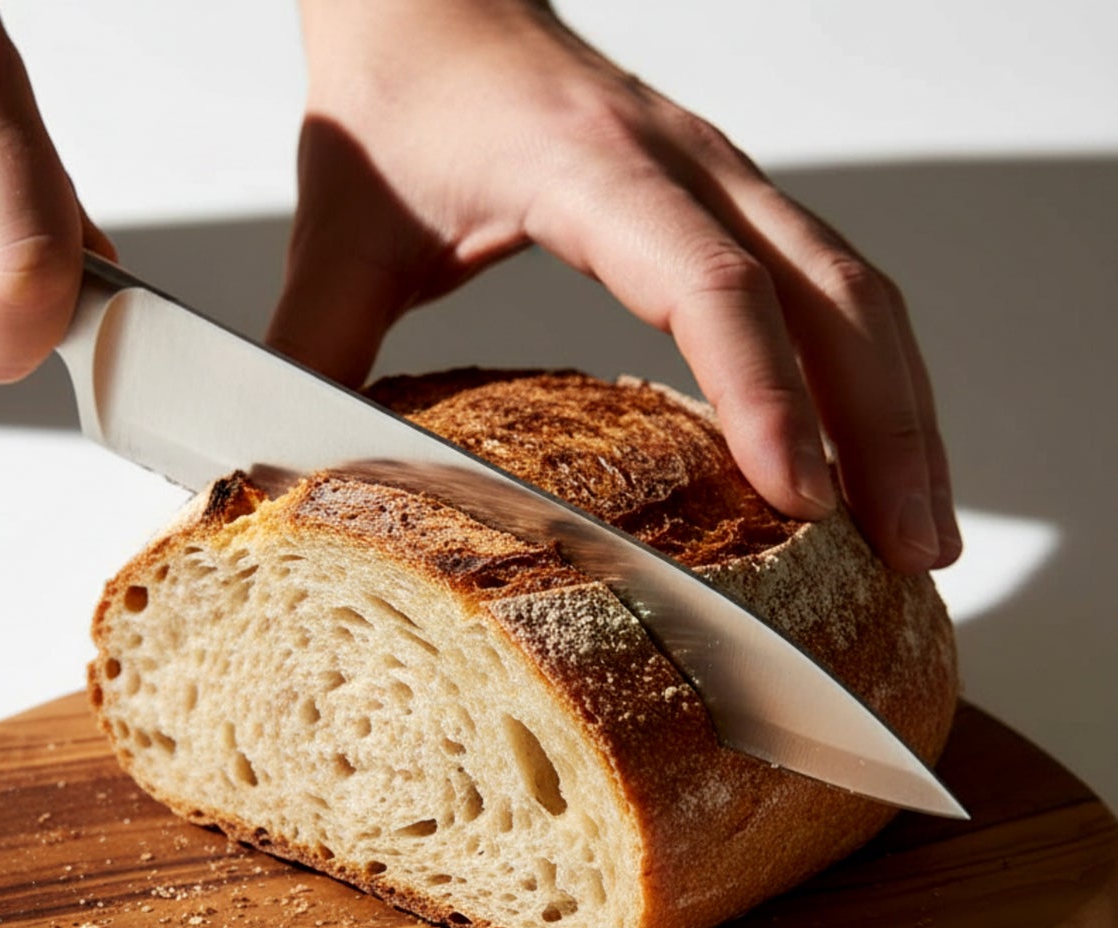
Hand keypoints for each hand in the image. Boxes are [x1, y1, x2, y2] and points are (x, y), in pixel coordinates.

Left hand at [271, 0, 960, 571]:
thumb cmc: (392, 98)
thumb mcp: (339, 234)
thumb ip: (311, 356)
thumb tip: (281, 481)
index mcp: (591, 169)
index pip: (709, 286)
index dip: (763, 394)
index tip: (798, 497)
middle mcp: (683, 165)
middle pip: (830, 296)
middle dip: (885, 430)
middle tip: (913, 551)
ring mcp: (719, 178)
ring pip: (855, 291)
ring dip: (903, 409)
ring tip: (922, 529)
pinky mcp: (725, 199)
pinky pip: (831, 283)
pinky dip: (869, 373)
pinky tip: (876, 451)